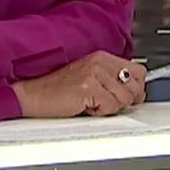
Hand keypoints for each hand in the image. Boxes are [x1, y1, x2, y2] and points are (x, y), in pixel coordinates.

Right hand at [11, 51, 146, 118]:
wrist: (31, 94)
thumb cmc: (56, 90)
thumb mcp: (89, 79)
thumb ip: (111, 81)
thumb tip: (135, 93)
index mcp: (102, 57)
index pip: (138, 71)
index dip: (135, 88)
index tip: (126, 97)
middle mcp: (100, 62)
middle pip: (135, 87)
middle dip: (124, 101)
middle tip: (104, 103)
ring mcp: (94, 73)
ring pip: (124, 99)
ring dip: (109, 108)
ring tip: (91, 104)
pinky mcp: (88, 87)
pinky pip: (110, 107)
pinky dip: (99, 112)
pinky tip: (85, 107)